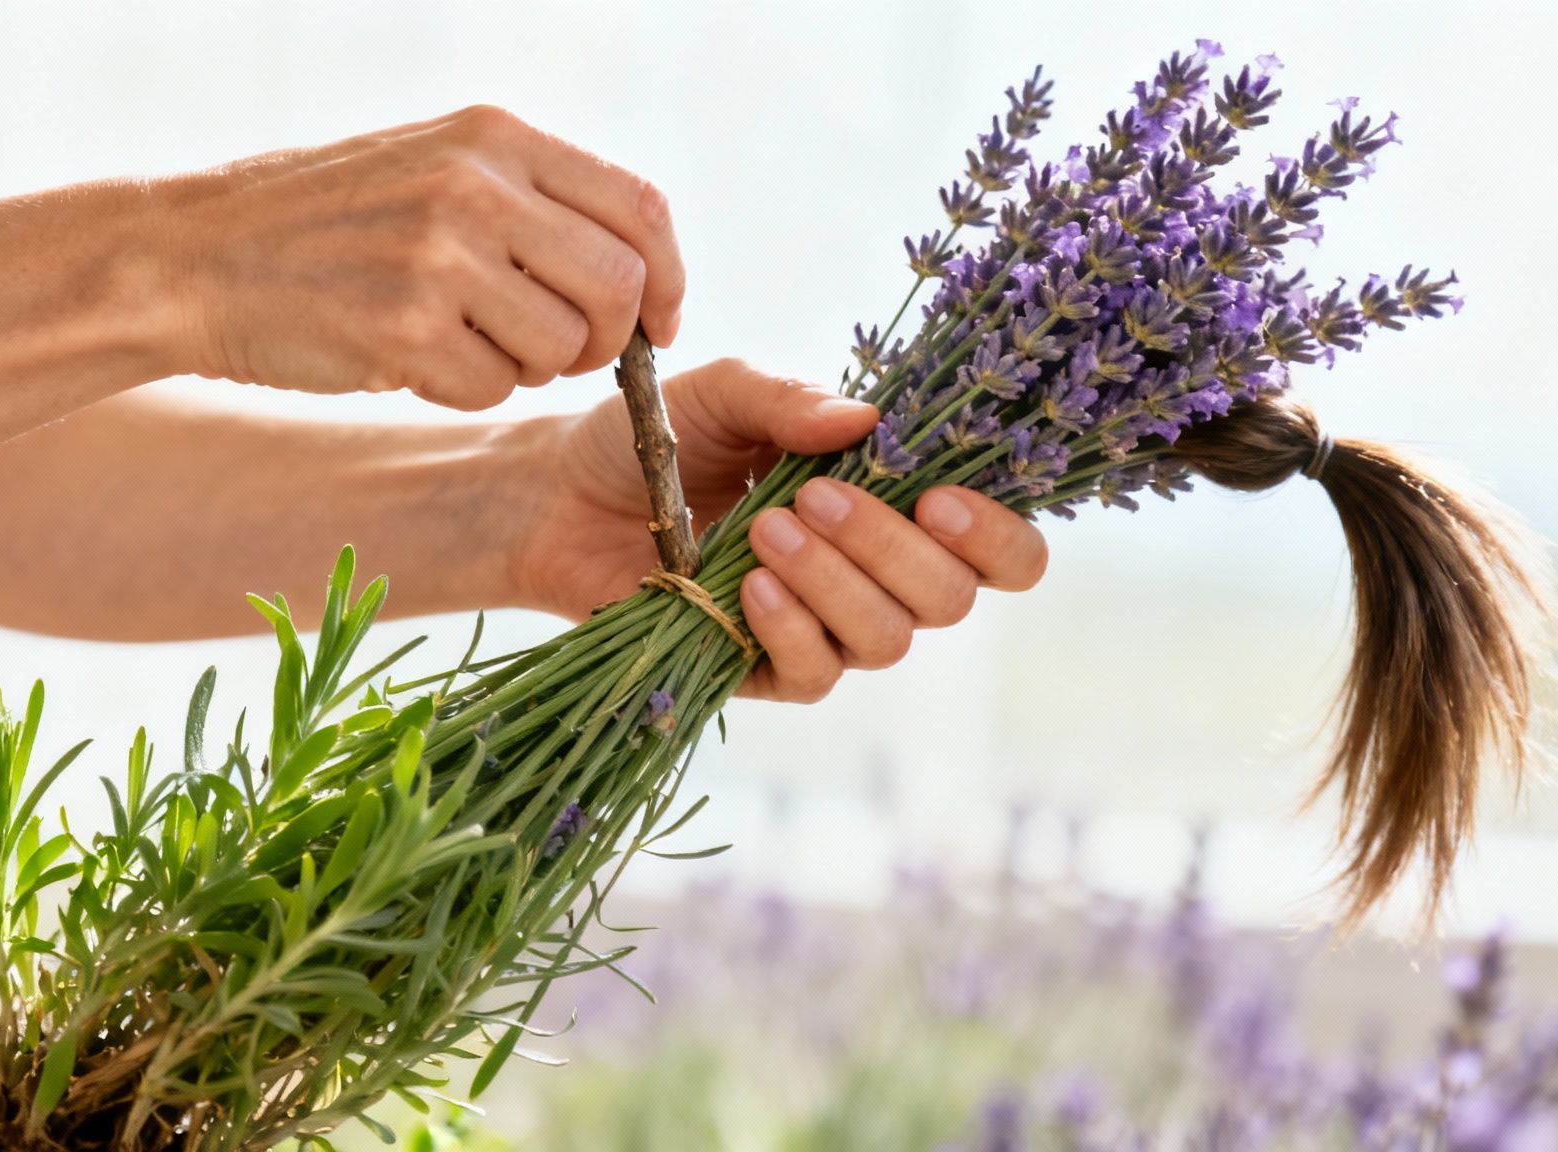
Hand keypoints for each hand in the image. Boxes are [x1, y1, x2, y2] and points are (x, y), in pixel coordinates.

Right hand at [159, 105, 684, 410]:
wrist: (195, 256)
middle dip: (606, 341)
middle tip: (558, 354)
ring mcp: (439, 254)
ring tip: (460, 341)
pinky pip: (491, 388)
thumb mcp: (434, 167)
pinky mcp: (402, 326)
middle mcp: (476, 184)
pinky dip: (464, 391)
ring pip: (561, 347)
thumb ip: (532, 202)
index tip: (658, 324)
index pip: (640, 208)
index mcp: (496, 138)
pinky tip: (410, 357)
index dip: (669, 279)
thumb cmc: (326, 225)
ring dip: (527, 367)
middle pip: (618, 286)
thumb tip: (639, 276)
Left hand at [507, 359, 1049, 700]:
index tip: (941, 499)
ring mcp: (822, 628)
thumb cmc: (657, 437)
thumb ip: (792, 400)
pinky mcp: (762, 670)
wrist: (559, 494)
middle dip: (895, 549)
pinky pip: (815, 675)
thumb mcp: (724, 393)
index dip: (996, 536)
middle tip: (819, 496)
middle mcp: (875, 576)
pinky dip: (791, 629)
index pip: (998, 549)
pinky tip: (751, 586)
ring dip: (837, 584)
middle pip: (950, 598)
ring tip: (766, 527)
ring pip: (886, 640)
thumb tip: (866, 421)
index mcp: (894, 505)